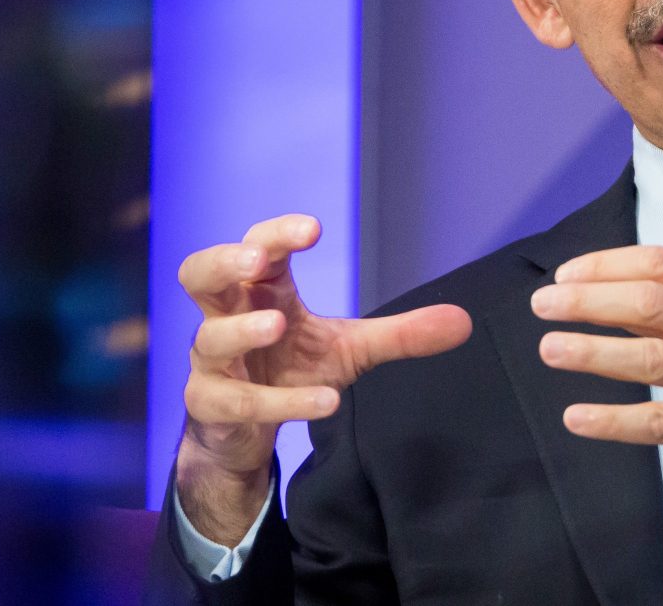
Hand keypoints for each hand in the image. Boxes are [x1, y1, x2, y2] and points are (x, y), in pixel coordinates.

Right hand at [176, 214, 470, 542]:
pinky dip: (280, 401)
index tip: (314, 229)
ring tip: (277, 327)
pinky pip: (235, 400)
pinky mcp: (210, 405)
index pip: (257, 246)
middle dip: (223, 261)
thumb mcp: (351, 349)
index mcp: (261, 290)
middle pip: (198, 273)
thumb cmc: (291, 368)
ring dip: (242, 330)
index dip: (277, 234)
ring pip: (209, 337)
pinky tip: (326, 401)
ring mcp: (213, 362)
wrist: (247, 432)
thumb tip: (464, 322)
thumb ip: (401, 335)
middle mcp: (226, 316)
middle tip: (255, 260)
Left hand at [530, 246, 662, 482]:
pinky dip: (613, 420)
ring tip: (550, 348)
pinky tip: (576, 417)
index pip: (656, 263)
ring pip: (650, 357)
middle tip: (544, 305)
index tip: (564, 276)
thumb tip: (599, 293)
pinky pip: (660, 423)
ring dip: (593, 352)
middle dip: (588, 300)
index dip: (604, 265)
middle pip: (648, 302)